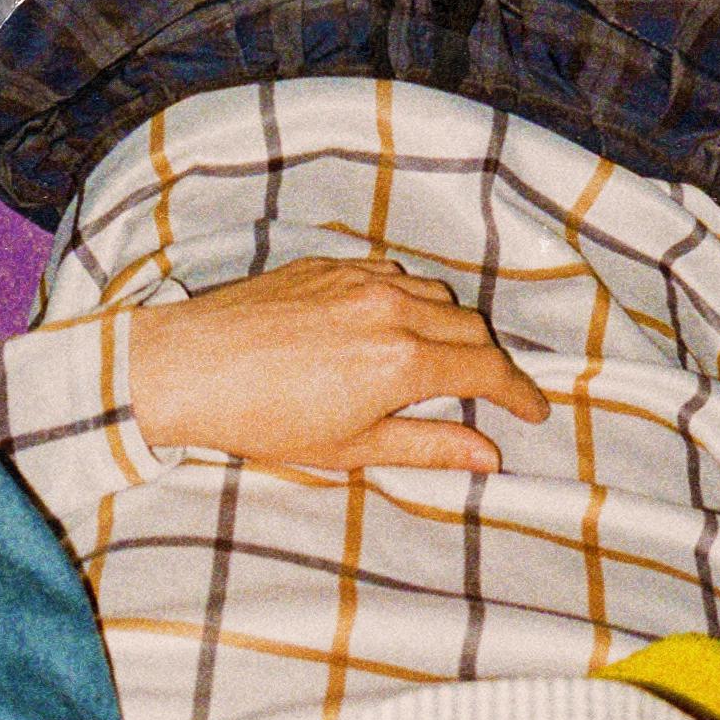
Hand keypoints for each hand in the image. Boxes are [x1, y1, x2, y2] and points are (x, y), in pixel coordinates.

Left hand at [121, 255, 551, 473]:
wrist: (186, 367)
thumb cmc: (260, 419)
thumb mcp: (350, 449)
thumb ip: (426, 447)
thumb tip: (488, 456)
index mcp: (401, 361)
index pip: (487, 370)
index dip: (519, 393)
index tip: (533, 412)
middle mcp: (389, 308)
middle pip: (470, 326)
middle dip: (489, 361)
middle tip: (491, 392)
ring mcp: (356, 279)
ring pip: (435, 293)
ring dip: (451, 325)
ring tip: (444, 360)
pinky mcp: (325, 264)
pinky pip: (392, 272)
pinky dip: (410, 297)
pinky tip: (395, 324)